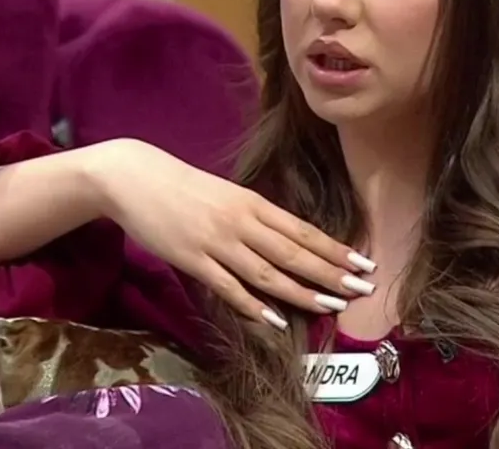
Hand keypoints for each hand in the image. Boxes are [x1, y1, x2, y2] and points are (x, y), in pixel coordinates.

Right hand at [83, 140, 375, 328]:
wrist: (134, 178)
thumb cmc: (183, 186)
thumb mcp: (227, 195)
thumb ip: (256, 217)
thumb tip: (289, 242)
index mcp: (253, 202)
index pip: (304, 231)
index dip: (336, 249)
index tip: (364, 264)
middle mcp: (241, 222)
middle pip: (294, 253)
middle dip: (331, 273)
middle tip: (362, 290)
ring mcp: (217, 242)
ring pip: (268, 272)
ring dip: (301, 292)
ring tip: (331, 307)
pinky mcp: (192, 260)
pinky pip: (228, 287)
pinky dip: (253, 305)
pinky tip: (275, 320)